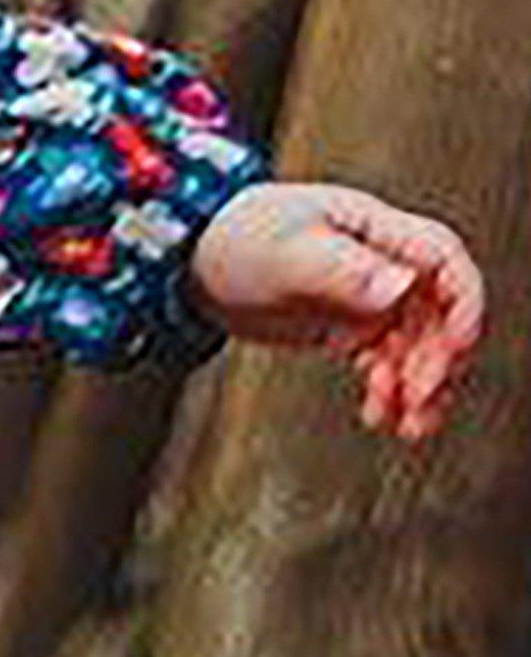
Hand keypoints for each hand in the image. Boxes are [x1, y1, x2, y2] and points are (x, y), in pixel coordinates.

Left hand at [188, 179, 485, 440]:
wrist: (194, 259)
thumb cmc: (234, 238)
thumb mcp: (283, 253)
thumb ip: (340, 270)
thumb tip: (401, 286)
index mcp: (377, 230)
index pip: (444, 263)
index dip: (462, 305)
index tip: (455, 348)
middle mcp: (384, 263)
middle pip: (437, 312)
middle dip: (436, 357)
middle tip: (417, 397)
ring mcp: (370, 296)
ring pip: (416, 344)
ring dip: (419, 385)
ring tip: (408, 426)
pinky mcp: (351, 326)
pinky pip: (386, 361)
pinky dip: (389, 391)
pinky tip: (378, 418)